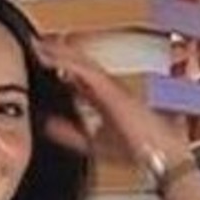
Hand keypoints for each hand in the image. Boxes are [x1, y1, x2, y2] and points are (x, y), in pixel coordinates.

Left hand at [34, 36, 191, 177]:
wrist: (161, 155)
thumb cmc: (138, 151)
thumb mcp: (94, 143)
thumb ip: (71, 134)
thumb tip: (49, 126)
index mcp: (107, 99)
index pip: (80, 77)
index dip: (61, 66)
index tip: (43, 59)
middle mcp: (110, 89)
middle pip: (80, 64)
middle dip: (58, 53)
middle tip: (38, 44)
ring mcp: (112, 87)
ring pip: (82, 62)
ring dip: (60, 52)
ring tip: (40, 45)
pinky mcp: (113, 90)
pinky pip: (87, 72)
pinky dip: (69, 62)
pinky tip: (53, 57)